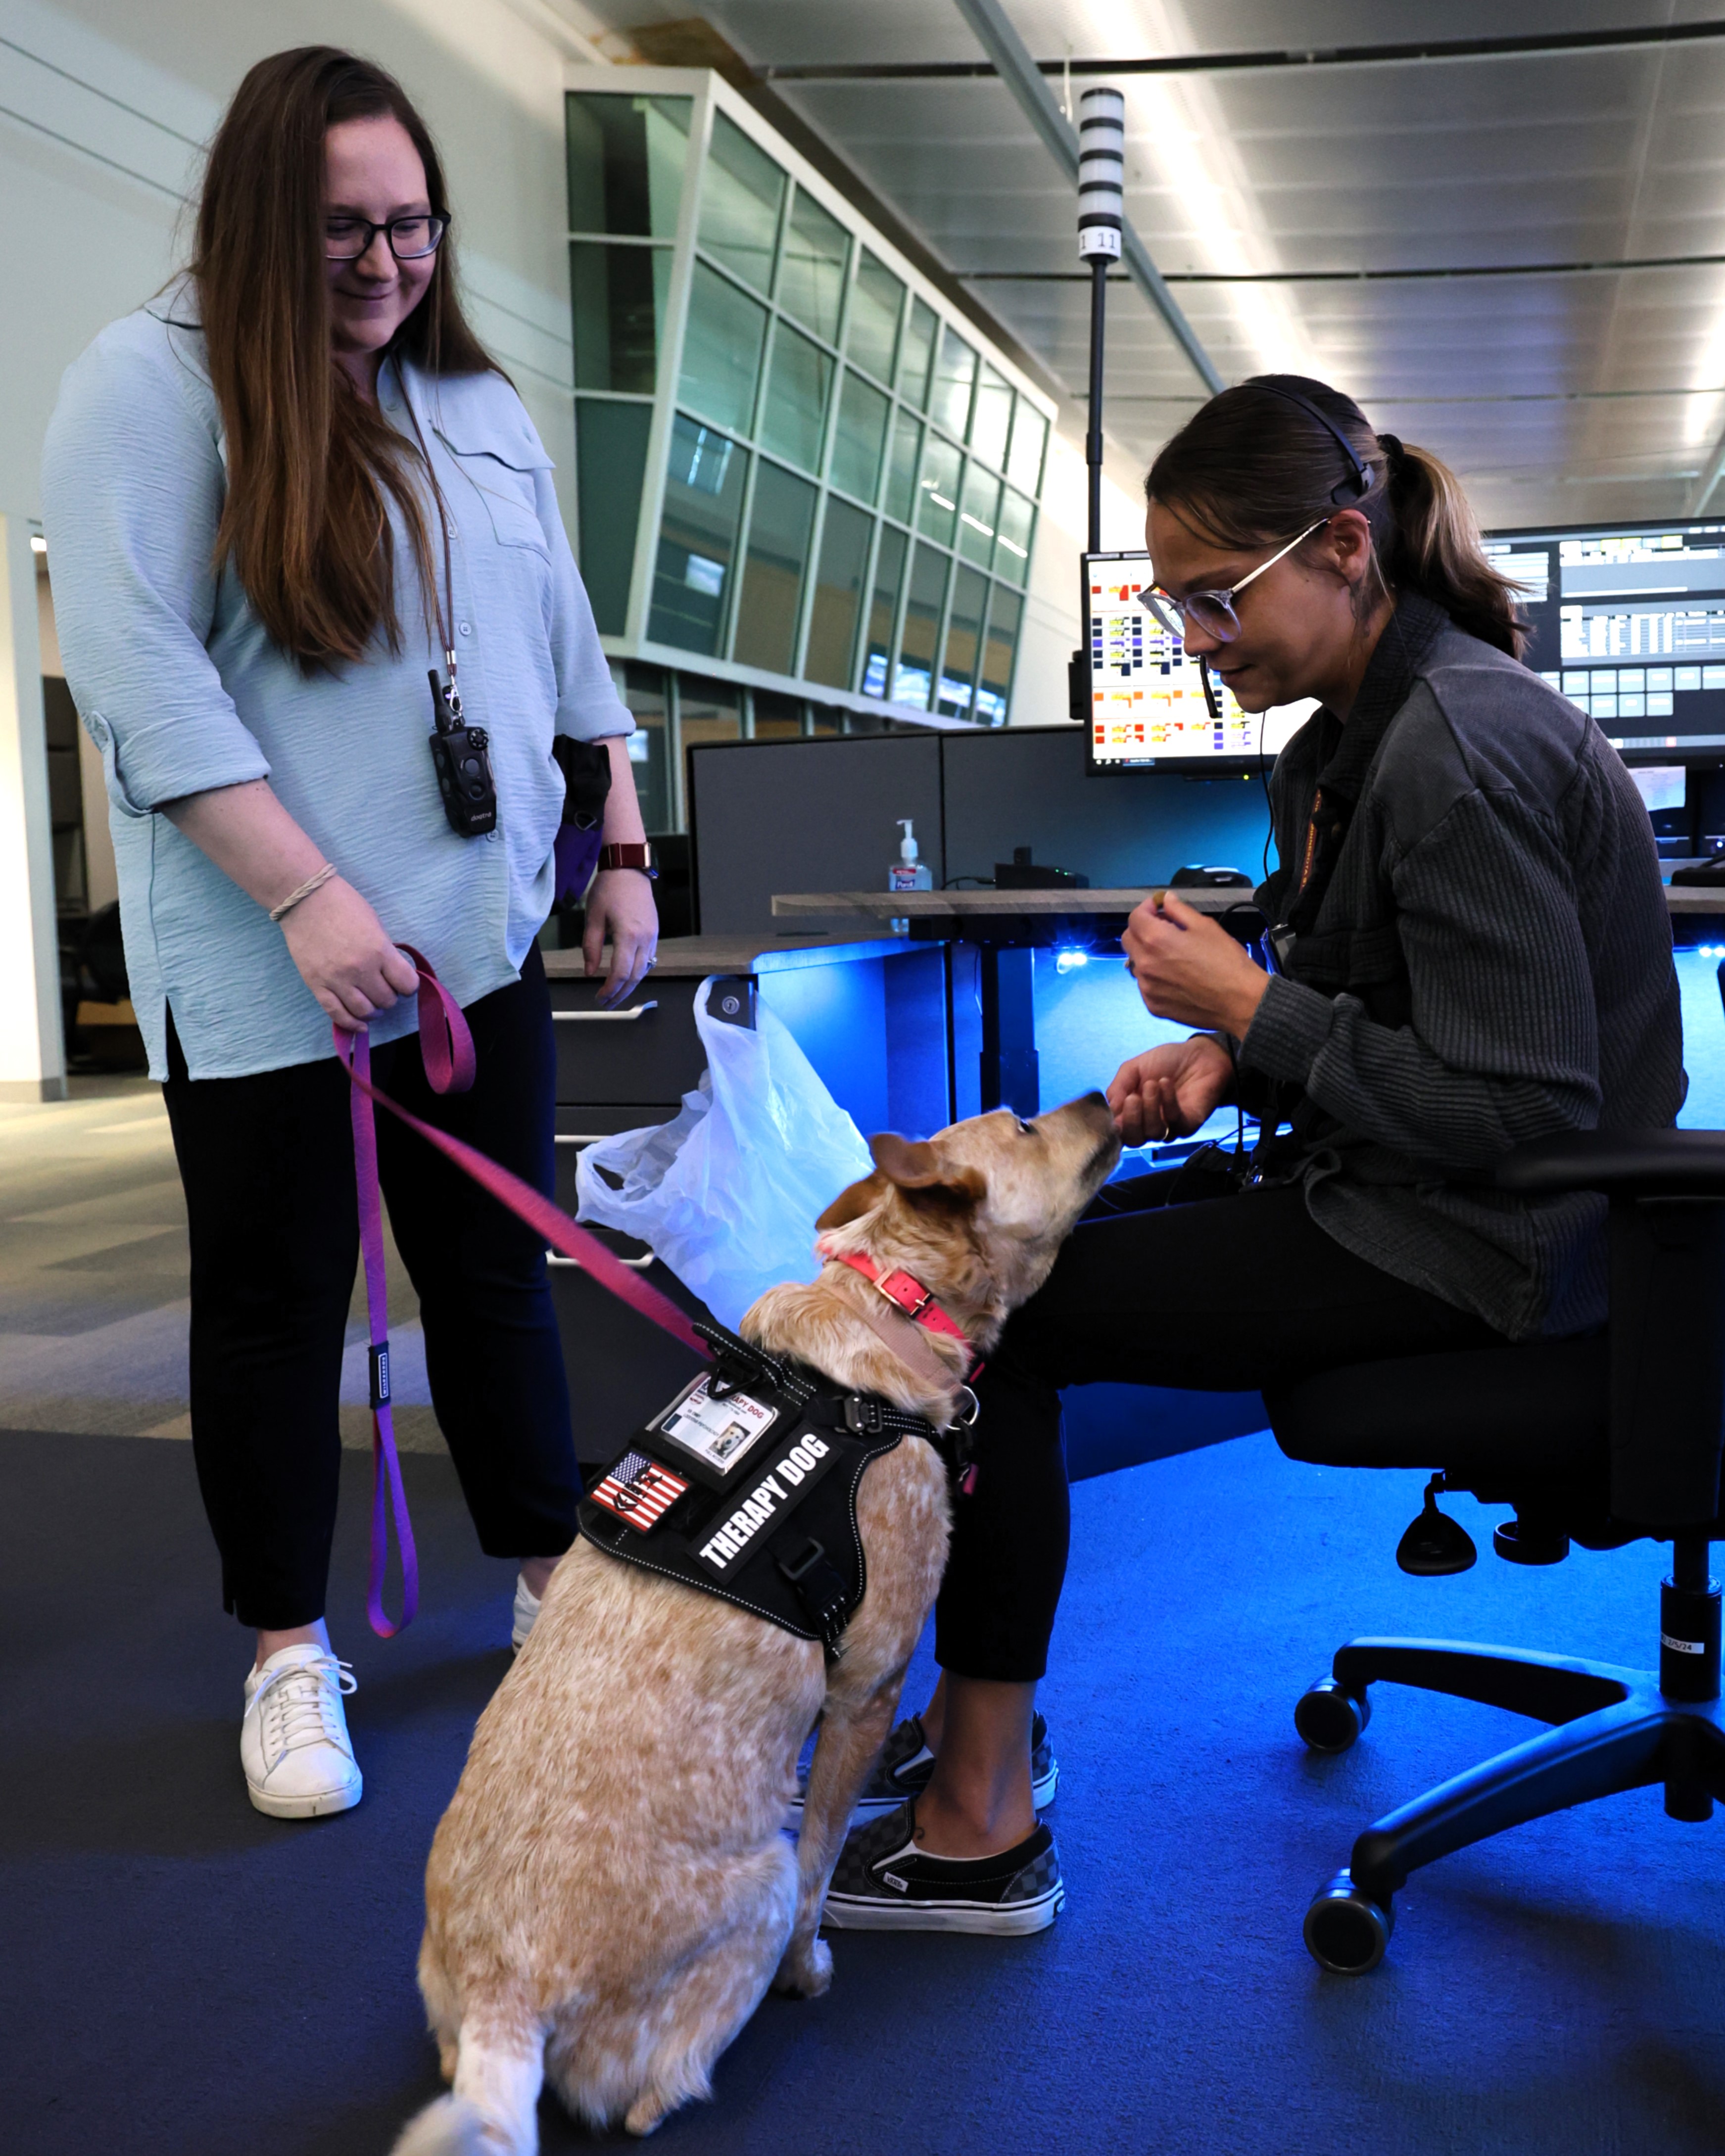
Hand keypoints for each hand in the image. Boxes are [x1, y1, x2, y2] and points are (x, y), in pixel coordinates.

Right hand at [280, 877, 419, 1030]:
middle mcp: (360, 969)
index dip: (408, 985)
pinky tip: (360, 1025)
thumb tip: (393, 974)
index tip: (403, 982)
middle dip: (390, 997)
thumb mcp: (375, 924)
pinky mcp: (316, 985)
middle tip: (384, 989)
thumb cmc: (343, 905)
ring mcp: (336, 979)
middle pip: (386, 1000)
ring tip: (373, 1005)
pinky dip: (351, 1024)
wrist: (304, 899)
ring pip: (364, 1012)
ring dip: (373, 1011)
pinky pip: (337, 1014)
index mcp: (379, 951)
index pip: (407, 984)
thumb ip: (385, 952)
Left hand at [583, 868, 658, 1007]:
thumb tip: (588, 972)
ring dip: (630, 986)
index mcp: (628, 934)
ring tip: (615, 994)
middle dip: (620, 994)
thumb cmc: (609, 889)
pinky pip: (648, 959)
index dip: (610, 990)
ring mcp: (652, 936)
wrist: (629, 869)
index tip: (599, 998)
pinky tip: (627, 976)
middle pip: (635, 977)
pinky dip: (637, 972)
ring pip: (644, 970)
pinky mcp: (654, 932)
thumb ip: (591, 947)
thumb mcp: (593, 917)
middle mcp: (644, 938)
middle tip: (606, 1004)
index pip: (621, 973)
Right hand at [1106, 1036, 1235, 1146]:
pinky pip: (1174, 1122)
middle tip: (1133, 1098)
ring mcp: (1169, 1127)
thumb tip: (1110, 1110)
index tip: (1114, 1108)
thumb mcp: (1132, 1069)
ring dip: (1151, 1108)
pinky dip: (1168, 1102)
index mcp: (1133, 1114)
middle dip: (1131, 1120)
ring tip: (1153, 1084)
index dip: (1113, 1125)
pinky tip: (1166, 1083)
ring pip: (1154, 1133)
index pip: (1118, 1131)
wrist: (1198, 1055)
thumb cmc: (1166, 1061)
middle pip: (1134, 1140)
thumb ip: (1117, 1088)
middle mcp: (1149, 1124)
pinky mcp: (1188, 1124)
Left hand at [1121, 892, 1269, 1035]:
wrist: (1240, 1002)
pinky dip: (1154, 976)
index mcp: (1155, 940)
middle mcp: (1145, 964)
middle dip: (1142, 929)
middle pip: (1129, 939)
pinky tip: (1175, 977)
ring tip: (1172, 956)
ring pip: (1136, 963)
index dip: (1146, 908)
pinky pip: (1145, 985)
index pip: (1135, 917)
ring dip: (1147, 954)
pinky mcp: (1153, 1005)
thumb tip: (1166, 900)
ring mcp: (1147, 988)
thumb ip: (1179, 910)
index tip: (1158, 908)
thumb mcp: (1205, 926)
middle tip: (1164, 929)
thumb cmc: (1226, 962)